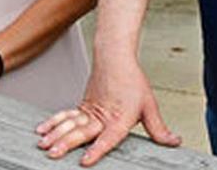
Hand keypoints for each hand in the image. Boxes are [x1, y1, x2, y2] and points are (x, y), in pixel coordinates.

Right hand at [34, 58, 180, 165]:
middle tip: (53, 152)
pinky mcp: (82, 106)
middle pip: (82, 131)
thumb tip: (174, 141)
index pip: (107, 138)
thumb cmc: (132, 81)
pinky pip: (65, 115)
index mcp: (119, 118)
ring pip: (70, 123)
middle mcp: (101, 116)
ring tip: (44, 144)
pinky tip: (42, 129)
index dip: (97, 150)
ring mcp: (89, 110)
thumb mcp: (149, 106)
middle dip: (66, 143)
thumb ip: (158, 129)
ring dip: (55, 134)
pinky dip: (53, 122)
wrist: (115, 57)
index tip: (85, 161)